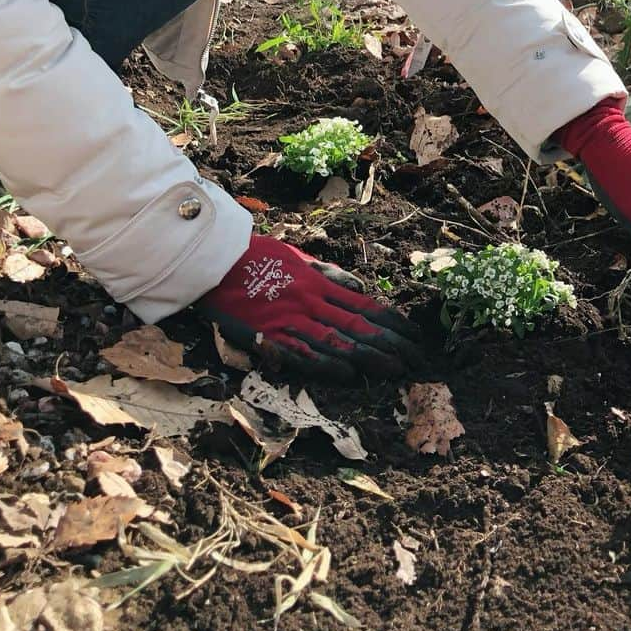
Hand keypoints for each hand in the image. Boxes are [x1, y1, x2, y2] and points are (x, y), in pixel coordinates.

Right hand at [197, 235, 423, 381]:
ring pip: (337, 341)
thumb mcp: (299, 257)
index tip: (414, 335)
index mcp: (319, 282)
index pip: (364, 305)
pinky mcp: (269, 335)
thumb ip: (330, 275)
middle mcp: (311, 301)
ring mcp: (291, 319)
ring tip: (395, 370)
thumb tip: (361, 290)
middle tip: (416, 360)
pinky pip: (302, 353)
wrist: (214, 258)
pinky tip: (348, 374)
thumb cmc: (256, 256)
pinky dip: (326, 364)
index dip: (392, 322)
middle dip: (390, 344)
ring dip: (368, 357)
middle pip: (358, 326)